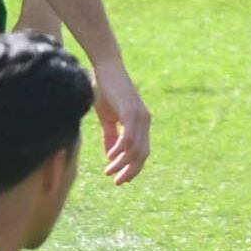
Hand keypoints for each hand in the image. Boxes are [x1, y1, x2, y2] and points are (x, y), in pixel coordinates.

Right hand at [89, 57, 151, 183]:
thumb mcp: (107, 118)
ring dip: (122, 164)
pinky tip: (111, 157)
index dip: (133, 167)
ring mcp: (140, 116)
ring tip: (110, 172)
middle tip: (117, 182)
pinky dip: (120, 150)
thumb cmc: (106, 90)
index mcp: (141, 123)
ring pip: (135, 149)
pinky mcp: (131, 112)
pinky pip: (129, 138)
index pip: (142, 151)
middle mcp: (144, 121)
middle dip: (130, 171)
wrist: (106, 68)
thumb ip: (110, 136)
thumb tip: (111, 155)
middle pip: (142, 154)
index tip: (121, 178)